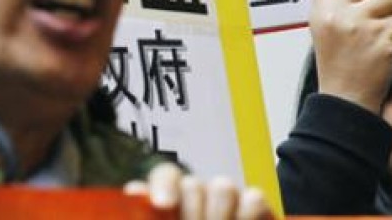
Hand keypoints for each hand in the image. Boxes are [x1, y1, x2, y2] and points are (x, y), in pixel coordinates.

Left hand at [126, 163, 274, 219]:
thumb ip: (145, 215)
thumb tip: (136, 191)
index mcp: (168, 203)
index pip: (165, 176)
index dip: (164, 185)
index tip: (163, 204)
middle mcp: (196, 197)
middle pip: (194, 185)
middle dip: (191, 213)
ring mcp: (227, 201)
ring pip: (223, 187)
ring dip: (218, 216)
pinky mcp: (256, 208)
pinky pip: (253, 198)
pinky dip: (246, 216)